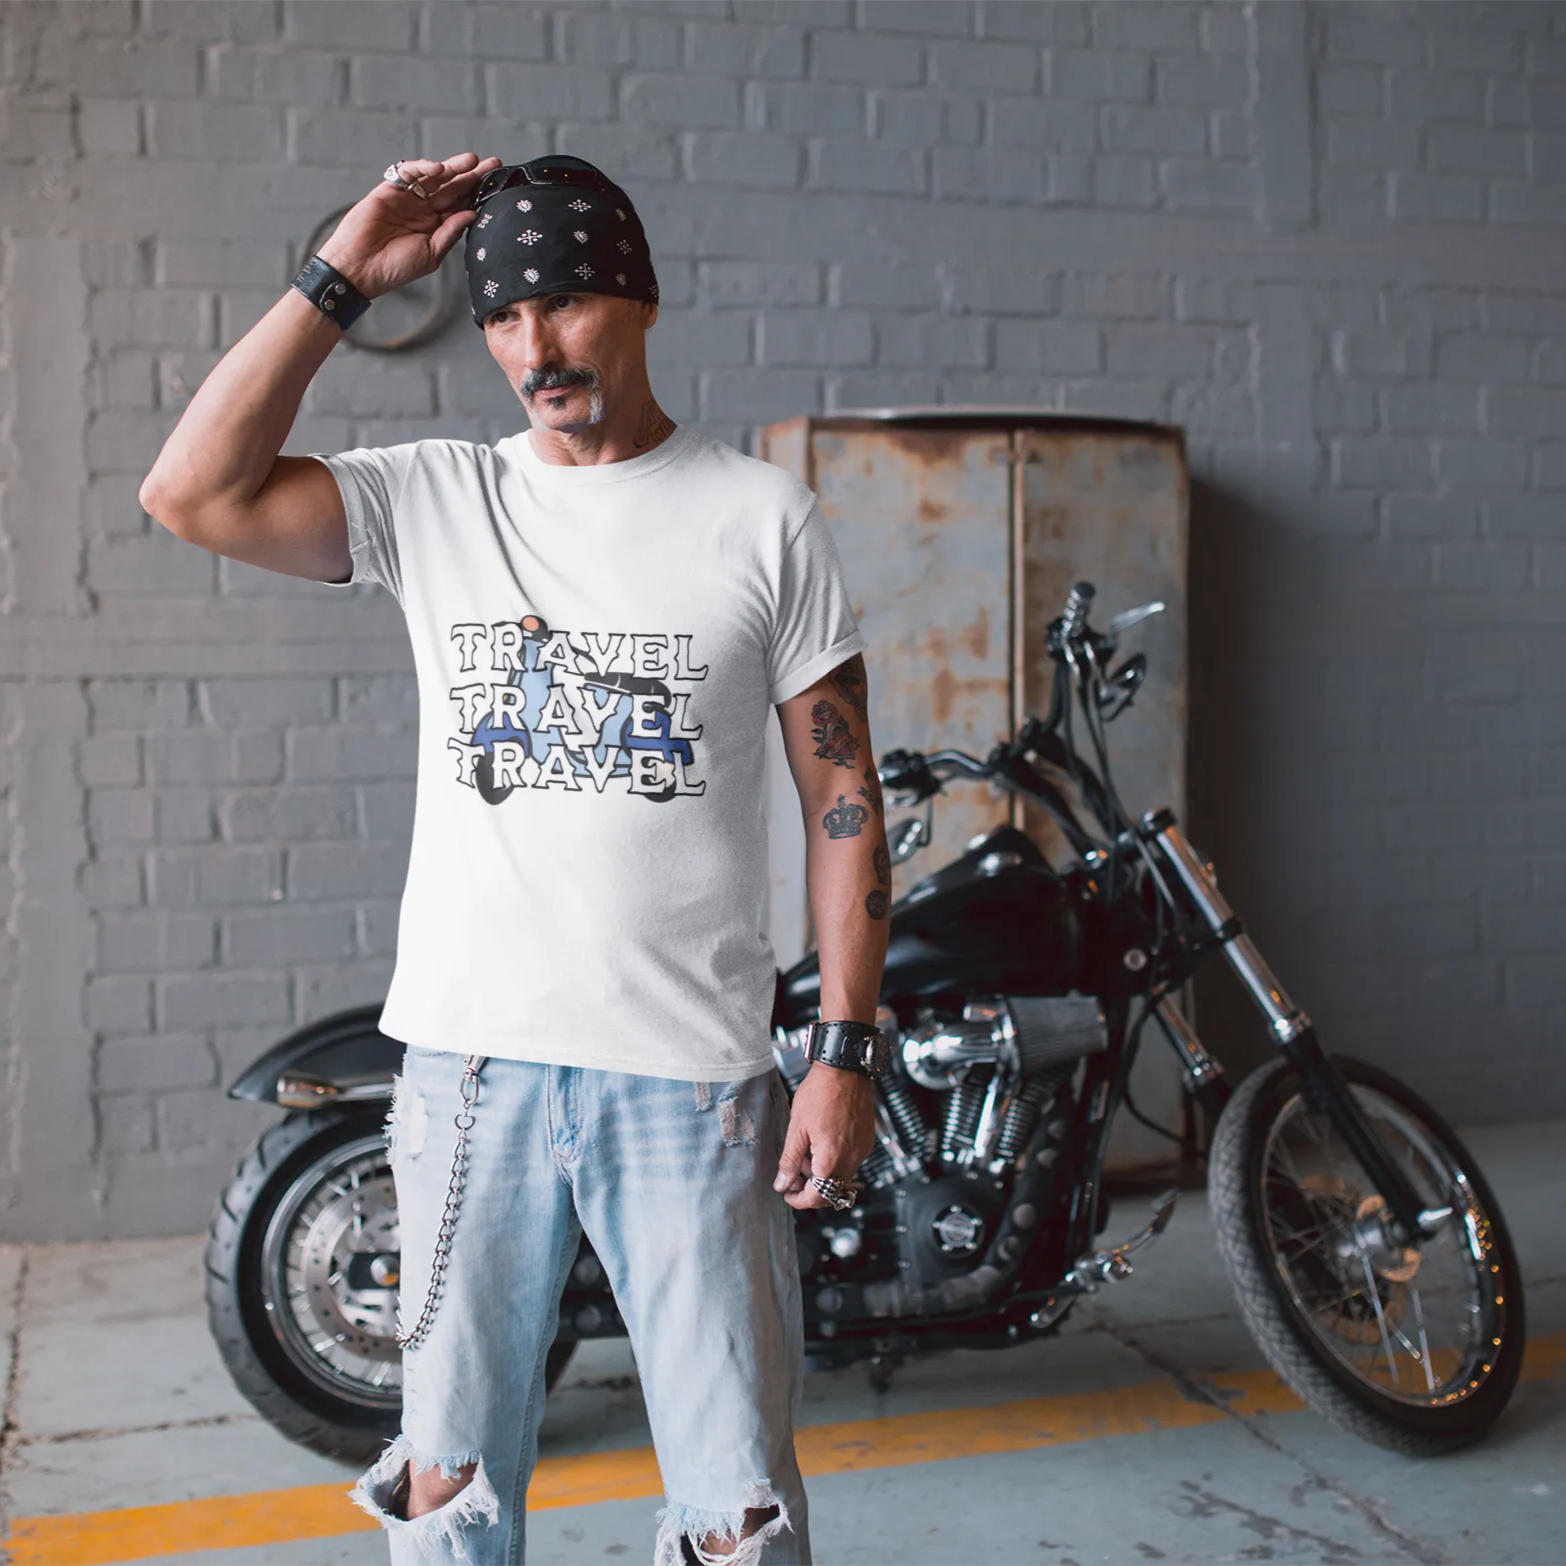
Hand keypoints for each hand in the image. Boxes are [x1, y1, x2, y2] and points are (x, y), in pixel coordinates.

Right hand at [314, 153, 502, 299]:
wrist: (361, 268)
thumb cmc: (395, 268)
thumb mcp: (432, 253)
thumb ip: (451, 232)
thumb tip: (473, 213)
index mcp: (435, 227)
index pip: (461, 205)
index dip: (478, 194)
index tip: (498, 185)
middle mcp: (423, 211)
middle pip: (452, 187)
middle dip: (472, 175)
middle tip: (493, 163)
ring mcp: (407, 199)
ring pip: (434, 177)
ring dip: (453, 167)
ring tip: (472, 161)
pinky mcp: (389, 190)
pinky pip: (408, 173)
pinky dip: (422, 168)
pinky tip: (438, 169)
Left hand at [773, 1064, 878, 1210]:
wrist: (846, 1069)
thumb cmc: (821, 1092)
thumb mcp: (797, 1127)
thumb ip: (790, 1160)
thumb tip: (782, 1184)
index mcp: (832, 1158)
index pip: (818, 1197)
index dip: (800, 1200)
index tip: (788, 1194)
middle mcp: (852, 1158)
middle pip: (832, 1191)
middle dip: (811, 1189)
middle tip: (793, 1178)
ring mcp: (862, 1150)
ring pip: (842, 1177)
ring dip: (823, 1175)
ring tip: (805, 1156)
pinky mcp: (867, 1140)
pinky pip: (851, 1161)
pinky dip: (835, 1162)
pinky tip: (821, 1145)